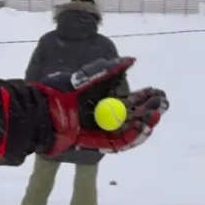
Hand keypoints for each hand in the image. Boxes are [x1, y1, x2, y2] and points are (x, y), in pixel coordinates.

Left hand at [40, 57, 167, 155]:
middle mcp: (104, 116)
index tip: (157, 91)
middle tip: (163, 103)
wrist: (41, 113)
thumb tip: (132, 60)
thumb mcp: (85, 77)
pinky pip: (120, 142)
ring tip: (158, 113)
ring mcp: (102, 131)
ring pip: (130, 129)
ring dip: (146, 122)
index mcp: (102, 100)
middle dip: (150, 109)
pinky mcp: (98, 144)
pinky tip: (145, 125)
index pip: (129, 100)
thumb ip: (108, 69)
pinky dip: (134, 135)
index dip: (144, 97)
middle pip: (133, 115)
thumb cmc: (58, 92)